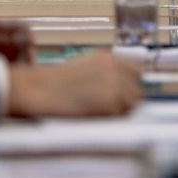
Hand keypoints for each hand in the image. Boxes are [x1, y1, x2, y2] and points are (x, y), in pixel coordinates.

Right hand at [10, 49, 145, 119]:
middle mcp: (116, 69)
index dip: (132, 85)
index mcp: (110, 58)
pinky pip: (120, 115)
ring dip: (121, 110)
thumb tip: (124, 85)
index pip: (137, 71)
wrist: (41, 90)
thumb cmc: (57, 81)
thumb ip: (107, 71)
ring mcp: (115, 86)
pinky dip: (111, 118)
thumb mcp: (86, 65)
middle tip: (111, 108)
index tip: (126, 94)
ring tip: (101, 112)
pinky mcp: (110, 104)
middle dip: (128, 99)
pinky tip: (95, 116)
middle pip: (137, 90)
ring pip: (132, 104)